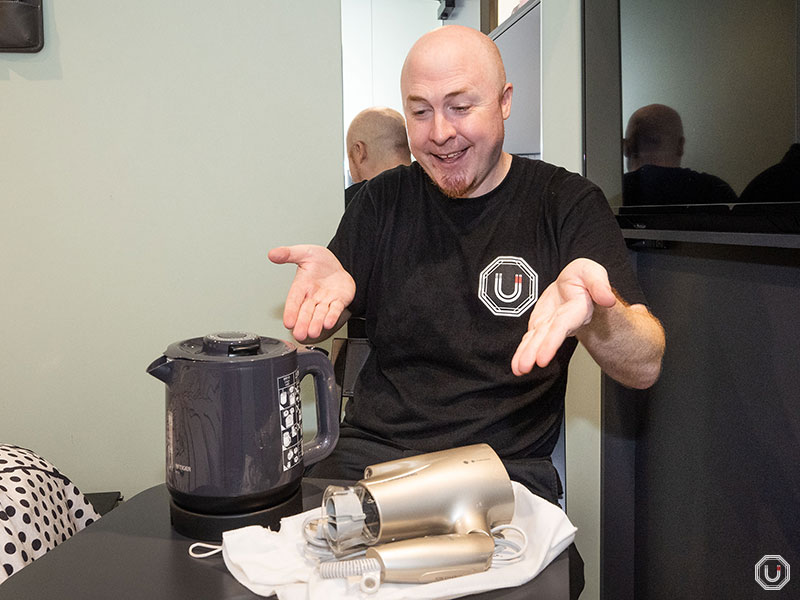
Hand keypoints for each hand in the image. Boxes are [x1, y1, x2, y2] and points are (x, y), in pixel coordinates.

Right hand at [268, 245, 354, 341]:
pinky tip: (328, 323)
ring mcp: (325, 301)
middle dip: (303, 324)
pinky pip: (335, 310)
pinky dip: (332, 317)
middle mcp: (312, 297)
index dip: (291, 311)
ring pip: (320, 314)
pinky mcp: (339, 302)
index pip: (294, 300)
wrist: (338, 265)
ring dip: (316, 324)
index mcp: (301, 286)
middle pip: (306, 312)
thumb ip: (289, 254)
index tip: (288, 322)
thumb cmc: (320, 262)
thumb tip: (272, 254)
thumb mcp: (304, 252)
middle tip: (299, 334)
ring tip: (313, 332)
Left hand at [511, 258, 615, 375]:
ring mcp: (551, 325)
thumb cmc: (583, 277)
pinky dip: (523, 351)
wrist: (574, 282)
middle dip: (536, 352)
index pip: (562, 327)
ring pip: (538, 341)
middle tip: (525, 367)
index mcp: (576, 309)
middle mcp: (563, 321)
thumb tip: (608, 299)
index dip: (551, 342)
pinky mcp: (541, 325)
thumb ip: (599, 284)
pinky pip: (530, 339)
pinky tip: (516, 365)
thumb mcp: (591, 271)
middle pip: (548, 338)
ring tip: (518, 370)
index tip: (542, 358)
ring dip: (527, 355)